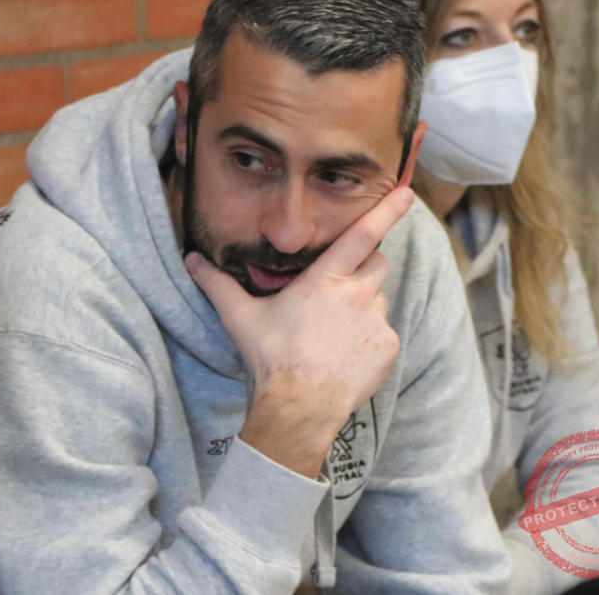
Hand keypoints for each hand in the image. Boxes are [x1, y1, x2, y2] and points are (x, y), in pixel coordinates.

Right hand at [185, 185, 414, 476]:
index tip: (407, 191)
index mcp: (325, 279)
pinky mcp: (388, 347)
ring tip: (336, 331)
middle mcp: (358, 294)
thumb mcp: (241, 317)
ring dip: (363, 304)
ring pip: (379, 298)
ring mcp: (377, 321)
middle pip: (377, 262)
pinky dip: (369, 338)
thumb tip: (191, 259)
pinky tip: (345, 354)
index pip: (363, 234)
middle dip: (364, 265)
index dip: (387, 210)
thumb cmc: (272, 357)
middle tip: (338, 288)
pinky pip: (384, 332)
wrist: (301, 406)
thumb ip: (217, 284)